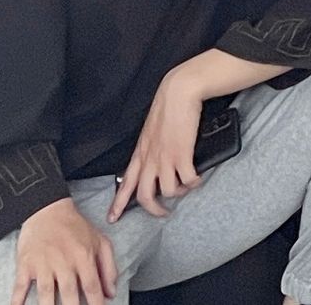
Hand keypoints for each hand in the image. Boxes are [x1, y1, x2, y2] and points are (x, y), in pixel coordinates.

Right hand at [12, 197, 115, 304]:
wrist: (48, 210)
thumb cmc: (76, 228)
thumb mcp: (99, 241)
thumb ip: (108, 267)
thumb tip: (110, 293)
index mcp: (84, 257)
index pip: (92, 286)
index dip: (96, 304)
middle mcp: (65, 262)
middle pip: (70, 294)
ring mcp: (44, 264)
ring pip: (46, 294)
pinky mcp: (26, 265)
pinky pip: (20, 287)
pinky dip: (18, 301)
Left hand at [109, 64, 205, 221]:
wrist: (179, 93)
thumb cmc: (168, 107)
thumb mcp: (152, 131)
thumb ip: (151, 147)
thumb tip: (156, 159)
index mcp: (141, 153)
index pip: (125, 183)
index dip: (118, 203)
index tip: (113, 218)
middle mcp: (150, 159)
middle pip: (145, 195)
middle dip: (154, 210)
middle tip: (163, 213)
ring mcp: (166, 158)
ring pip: (167, 191)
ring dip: (179, 194)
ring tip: (187, 188)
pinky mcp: (182, 154)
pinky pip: (187, 179)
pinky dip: (194, 183)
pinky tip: (198, 178)